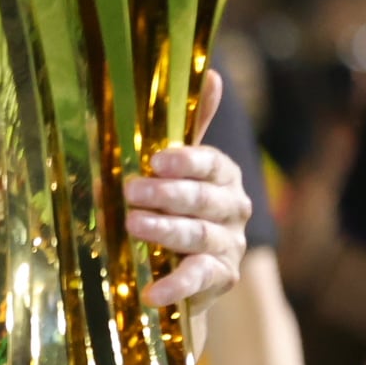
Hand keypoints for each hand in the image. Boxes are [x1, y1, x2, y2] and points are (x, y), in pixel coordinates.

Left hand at [127, 71, 249, 311]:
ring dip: (165, 231)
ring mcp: (230, 245)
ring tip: (133, 227)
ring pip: (199, 235)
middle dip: (168, 195)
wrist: (175, 268)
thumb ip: (192, 126)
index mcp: (224, 176)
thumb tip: (213, 72)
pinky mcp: (222, 279)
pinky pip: (200, 278)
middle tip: (130, 192)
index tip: (155, 161)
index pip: (212, 163)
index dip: (186, 162)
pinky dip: (176, 285)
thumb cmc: (172, 207)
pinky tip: (152, 291)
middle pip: (204, 200)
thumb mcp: (176, 168)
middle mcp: (234, 208)